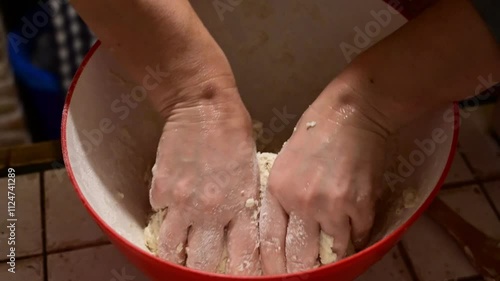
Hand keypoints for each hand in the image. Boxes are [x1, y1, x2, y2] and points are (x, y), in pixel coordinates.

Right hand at [149, 84, 261, 274]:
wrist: (204, 107)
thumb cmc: (235, 135)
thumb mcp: (251, 172)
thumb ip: (244, 204)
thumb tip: (235, 229)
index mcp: (242, 206)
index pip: (244, 255)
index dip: (241, 272)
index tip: (236, 277)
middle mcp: (212, 210)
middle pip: (204, 261)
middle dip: (202, 272)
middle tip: (200, 273)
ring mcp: (183, 202)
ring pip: (173, 248)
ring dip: (174, 256)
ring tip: (176, 259)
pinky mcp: (161, 188)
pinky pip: (159, 213)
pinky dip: (163, 215)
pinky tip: (168, 210)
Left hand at [260, 81, 389, 273]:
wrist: (352, 113)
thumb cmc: (316, 133)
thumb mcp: (286, 164)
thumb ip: (285, 198)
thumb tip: (292, 231)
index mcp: (277, 190)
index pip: (272, 242)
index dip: (277, 266)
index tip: (281, 276)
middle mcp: (300, 202)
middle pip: (300, 255)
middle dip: (304, 271)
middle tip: (307, 276)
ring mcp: (331, 205)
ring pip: (334, 249)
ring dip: (335, 253)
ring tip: (334, 255)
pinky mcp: (359, 204)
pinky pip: (358, 234)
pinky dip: (357, 234)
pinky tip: (354, 227)